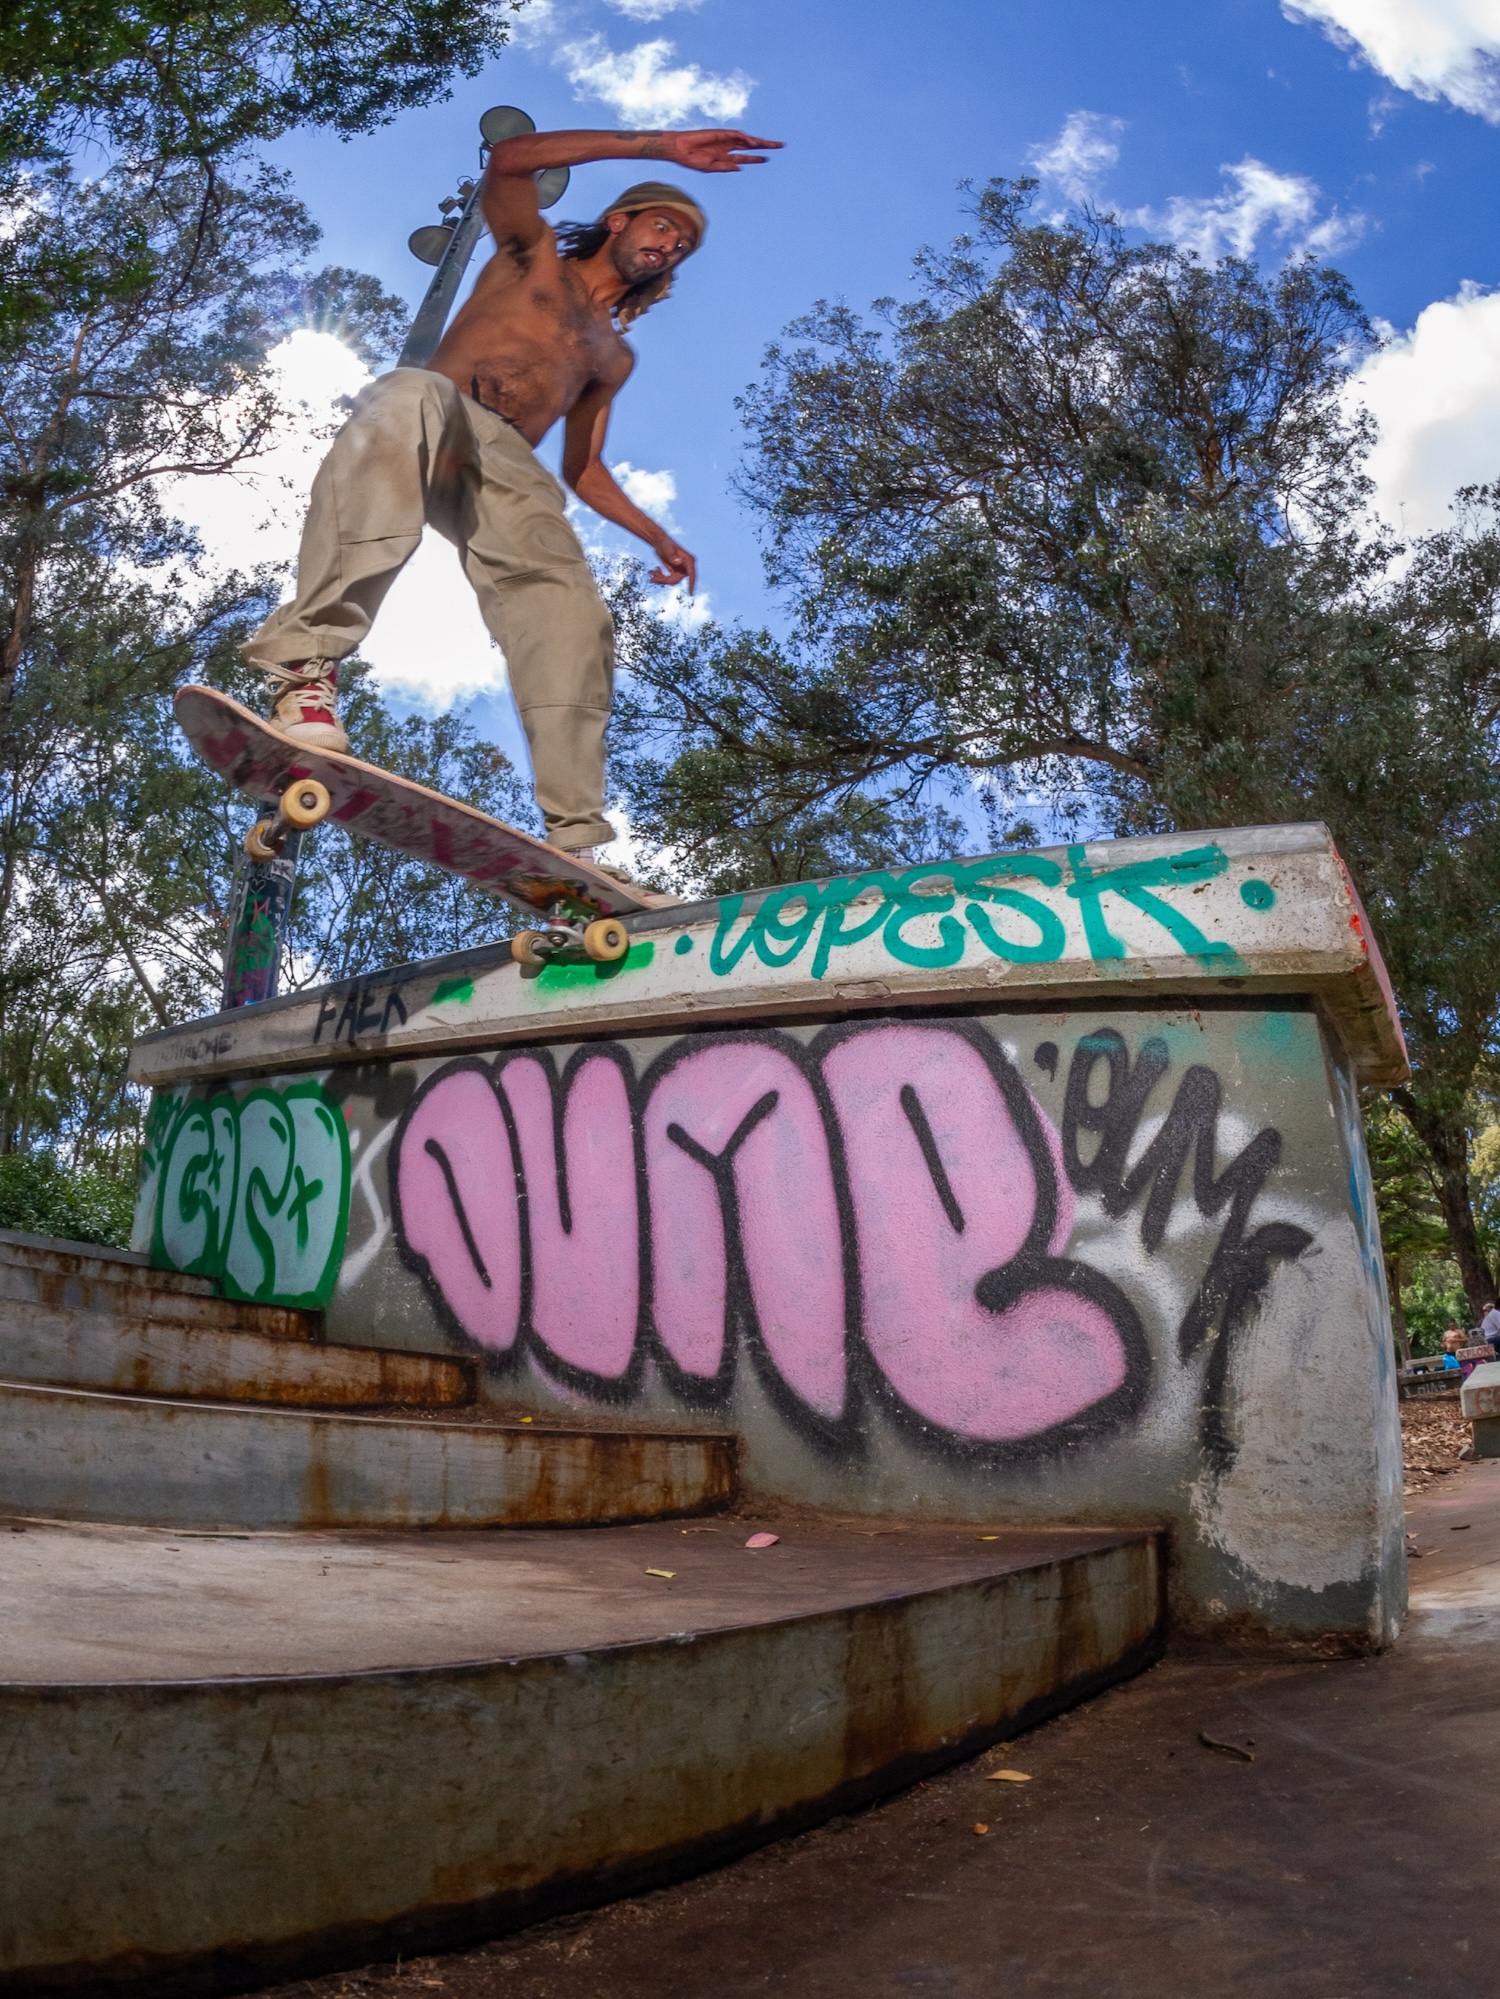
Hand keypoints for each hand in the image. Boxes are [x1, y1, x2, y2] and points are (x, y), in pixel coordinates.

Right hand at [645, 129, 781, 173]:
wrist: (680, 149)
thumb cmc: (692, 160)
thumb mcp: (711, 167)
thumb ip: (726, 167)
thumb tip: (741, 167)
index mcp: (726, 157)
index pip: (746, 156)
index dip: (756, 158)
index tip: (768, 159)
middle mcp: (728, 147)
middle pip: (750, 145)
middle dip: (765, 145)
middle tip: (781, 145)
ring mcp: (725, 139)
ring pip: (746, 139)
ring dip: (758, 142)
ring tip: (771, 145)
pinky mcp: (720, 133)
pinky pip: (736, 135)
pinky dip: (745, 138)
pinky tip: (753, 142)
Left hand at [649, 534, 697, 591]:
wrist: (659, 540)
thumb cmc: (664, 542)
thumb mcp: (667, 549)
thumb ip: (672, 556)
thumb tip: (679, 563)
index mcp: (689, 560)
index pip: (692, 575)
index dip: (691, 584)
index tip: (690, 593)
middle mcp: (686, 566)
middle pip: (677, 580)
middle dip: (665, 581)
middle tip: (653, 578)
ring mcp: (681, 570)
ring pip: (672, 581)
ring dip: (661, 579)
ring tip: (652, 573)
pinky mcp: (675, 571)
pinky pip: (668, 579)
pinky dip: (660, 577)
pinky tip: (654, 570)